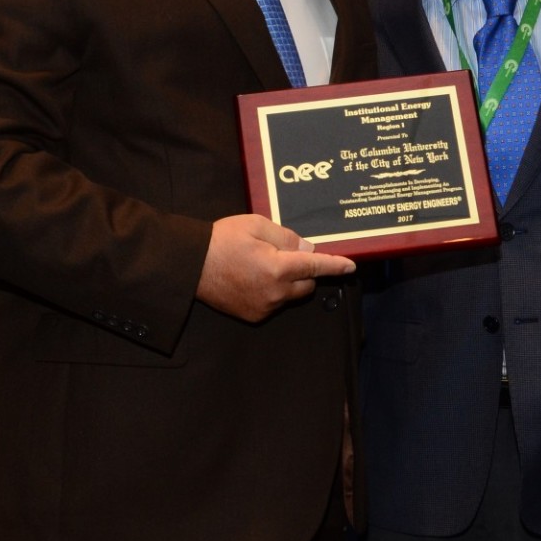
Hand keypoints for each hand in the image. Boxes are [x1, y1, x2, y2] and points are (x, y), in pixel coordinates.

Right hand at [195, 213, 354, 322]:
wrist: (189, 264)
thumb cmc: (222, 239)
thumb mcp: (257, 226)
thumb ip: (287, 238)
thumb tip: (308, 250)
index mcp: (277, 268)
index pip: (315, 267)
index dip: (335, 266)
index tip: (351, 267)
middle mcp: (275, 293)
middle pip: (306, 285)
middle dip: (304, 272)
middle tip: (283, 255)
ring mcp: (263, 307)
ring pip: (290, 296)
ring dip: (287, 283)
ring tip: (261, 265)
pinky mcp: (252, 315)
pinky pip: (274, 304)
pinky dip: (272, 293)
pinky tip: (252, 279)